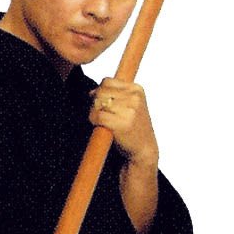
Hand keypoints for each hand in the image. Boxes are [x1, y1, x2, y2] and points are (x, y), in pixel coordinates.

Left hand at [89, 78, 158, 233]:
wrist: (142, 151)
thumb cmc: (132, 130)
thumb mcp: (128, 107)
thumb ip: (112, 96)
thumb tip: (90, 92)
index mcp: (137, 89)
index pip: (107, 81)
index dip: (99, 93)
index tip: (103, 106)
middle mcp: (135, 97)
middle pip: (101, 90)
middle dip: (95, 103)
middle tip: (101, 117)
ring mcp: (130, 109)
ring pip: (98, 102)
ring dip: (94, 112)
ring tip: (102, 123)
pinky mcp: (122, 123)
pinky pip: (97, 115)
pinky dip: (93, 121)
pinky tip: (100, 127)